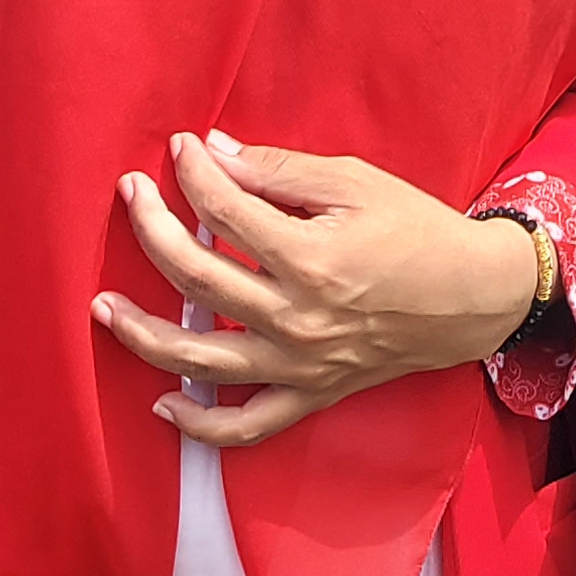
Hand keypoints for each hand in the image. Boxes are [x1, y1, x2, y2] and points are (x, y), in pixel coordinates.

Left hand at [93, 133, 539, 447]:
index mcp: (310, 259)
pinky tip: (162, 404)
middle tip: (130, 194)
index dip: (194, 173)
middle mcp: (296, 319)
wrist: (471, 297)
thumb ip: (281, 171)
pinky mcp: (310, 395)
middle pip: (196, 277)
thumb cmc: (416, 229)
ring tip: (104, 306)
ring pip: (199, 359)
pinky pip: (245, 427)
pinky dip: (198, 425)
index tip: (178, 148)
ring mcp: (299, 366)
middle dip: (151, 228)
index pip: (224, 211)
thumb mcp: (356, 183)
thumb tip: (216, 152)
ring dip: (142, 333)